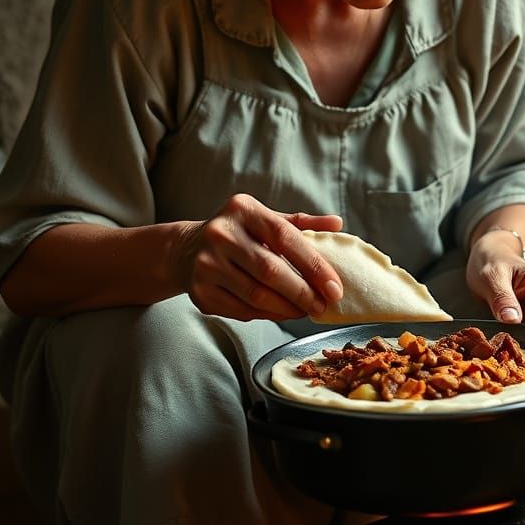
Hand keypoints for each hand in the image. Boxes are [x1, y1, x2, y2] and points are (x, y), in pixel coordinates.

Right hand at [172, 194, 344, 321]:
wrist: (187, 250)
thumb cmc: (239, 233)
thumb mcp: (266, 220)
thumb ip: (302, 224)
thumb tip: (337, 223)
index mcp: (242, 209)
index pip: (284, 237)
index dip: (313, 264)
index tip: (334, 286)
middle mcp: (221, 234)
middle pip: (270, 270)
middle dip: (303, 292)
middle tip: (324, 305)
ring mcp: (206, 264)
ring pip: (256, 295)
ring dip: (288, 308)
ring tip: (307, 310)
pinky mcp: (200, 292)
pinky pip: (242, 310)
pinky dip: (268, 315)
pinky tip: (283, 313)